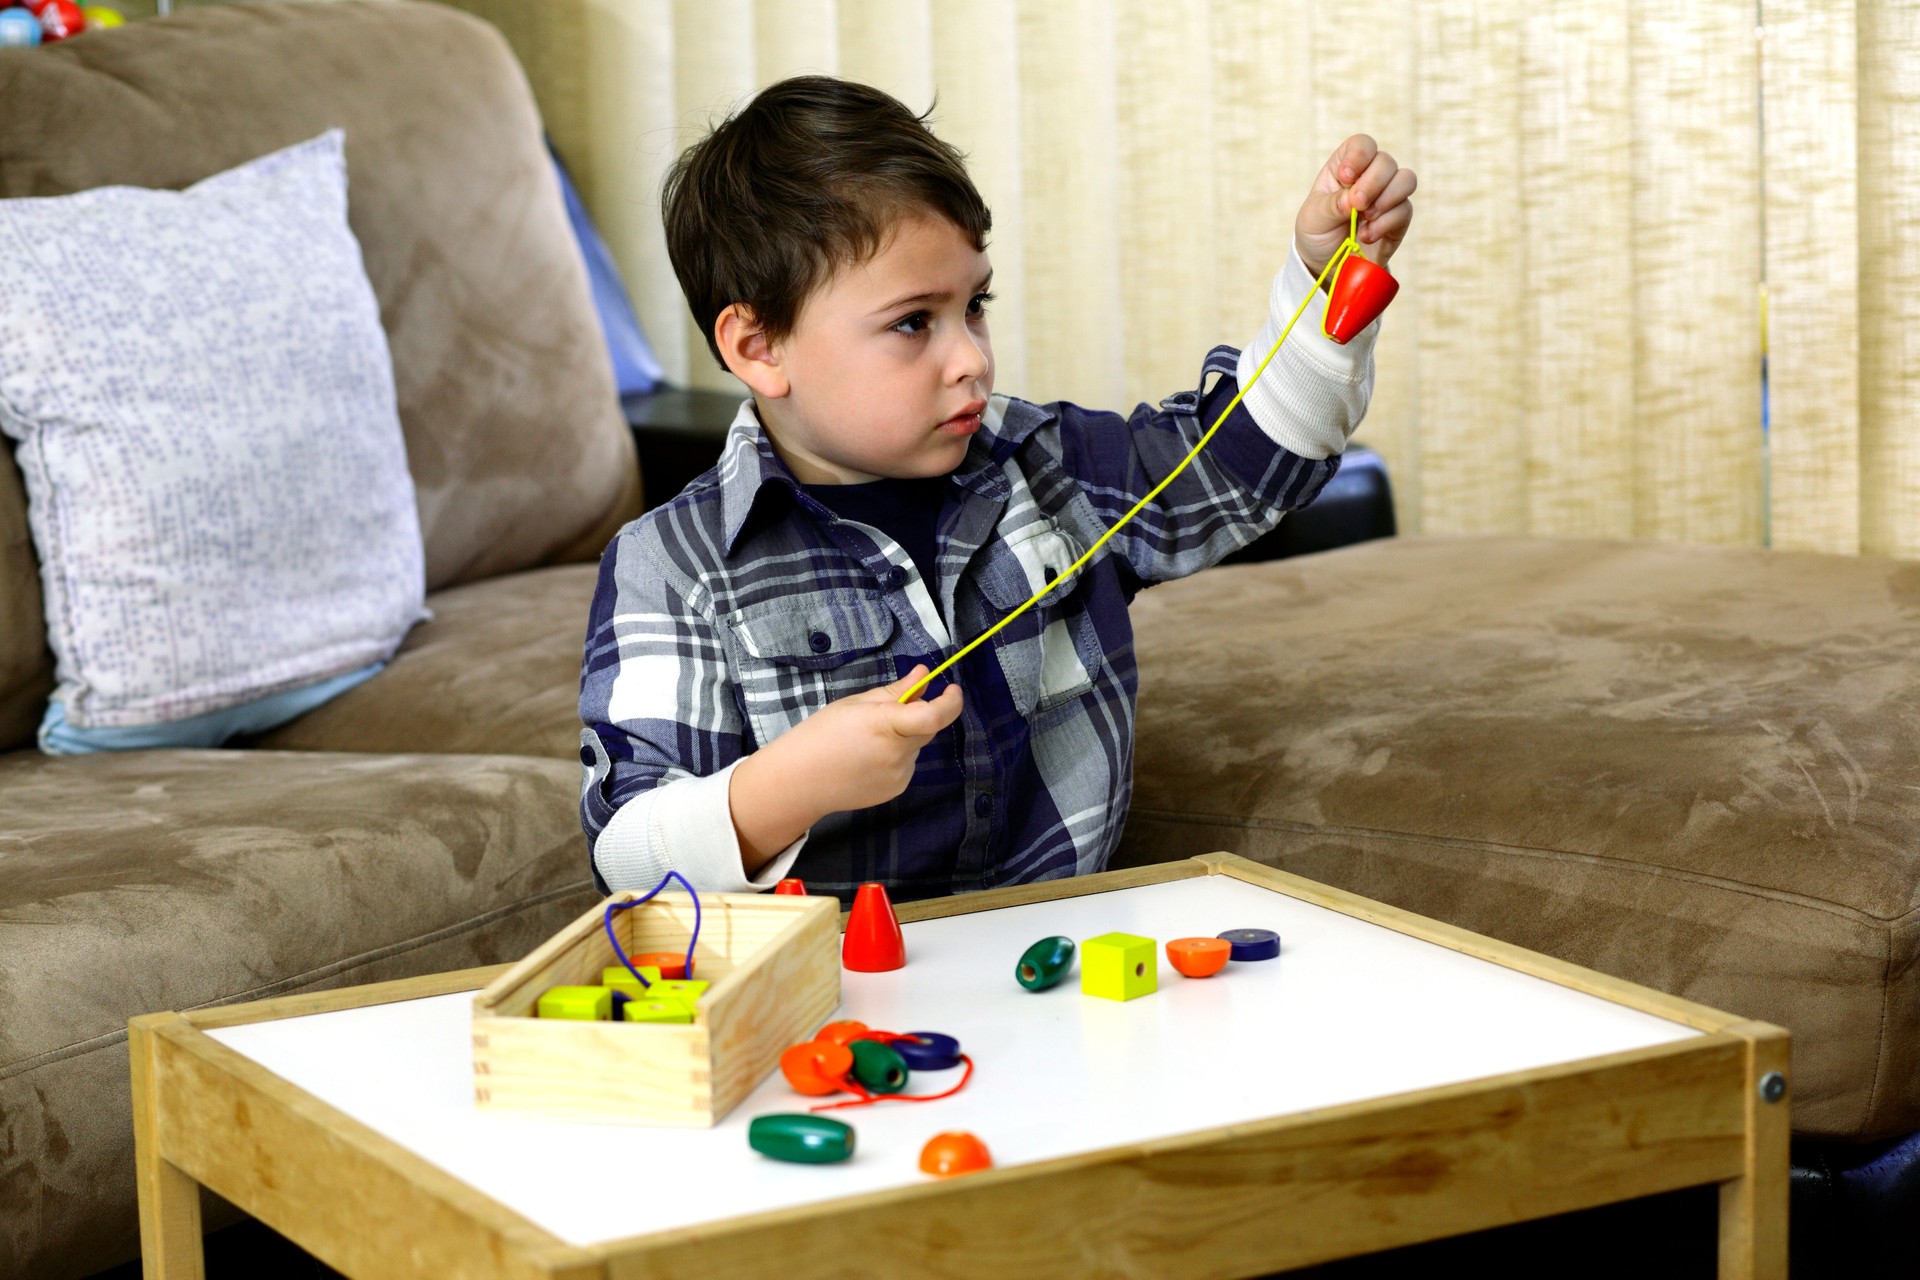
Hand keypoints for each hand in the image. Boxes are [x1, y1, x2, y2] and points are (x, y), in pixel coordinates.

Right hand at [730, 665, 962, 868]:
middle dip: (919, 715)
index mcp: (884, 725)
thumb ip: (895, 692)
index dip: (950, 702)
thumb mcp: (855, 705)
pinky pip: (906, 763)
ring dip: (903, 737)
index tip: (952, 689)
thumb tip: (924, 675)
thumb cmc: (821, 735)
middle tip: (891, 711)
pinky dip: (896, 755)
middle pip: (927, 728)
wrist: (799, 782)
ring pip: (915, 746)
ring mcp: (899, 775)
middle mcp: (896, 753)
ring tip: (866, 741)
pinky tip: (867, 759)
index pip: (932, 716)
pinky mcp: (896, 789)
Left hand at [1295, 135, 1415, 278]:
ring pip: (1406, 179)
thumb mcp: (1314, 218)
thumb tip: (1355, 199)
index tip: (1346, 178)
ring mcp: (1387, 195)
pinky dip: (1385, 224)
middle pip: (1386, 161)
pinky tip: (1367, 236)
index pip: (1362, 145)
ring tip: (1365, 218)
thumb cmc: (1318, 233)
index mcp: (1345, 167)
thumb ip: (1333, 204)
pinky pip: (1405, 210)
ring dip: (1386, 198)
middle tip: (1357, 204)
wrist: (1328, 266)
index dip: (1359, 156)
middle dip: (1373, 183)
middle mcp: (1370, 176)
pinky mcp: (1399, 218)